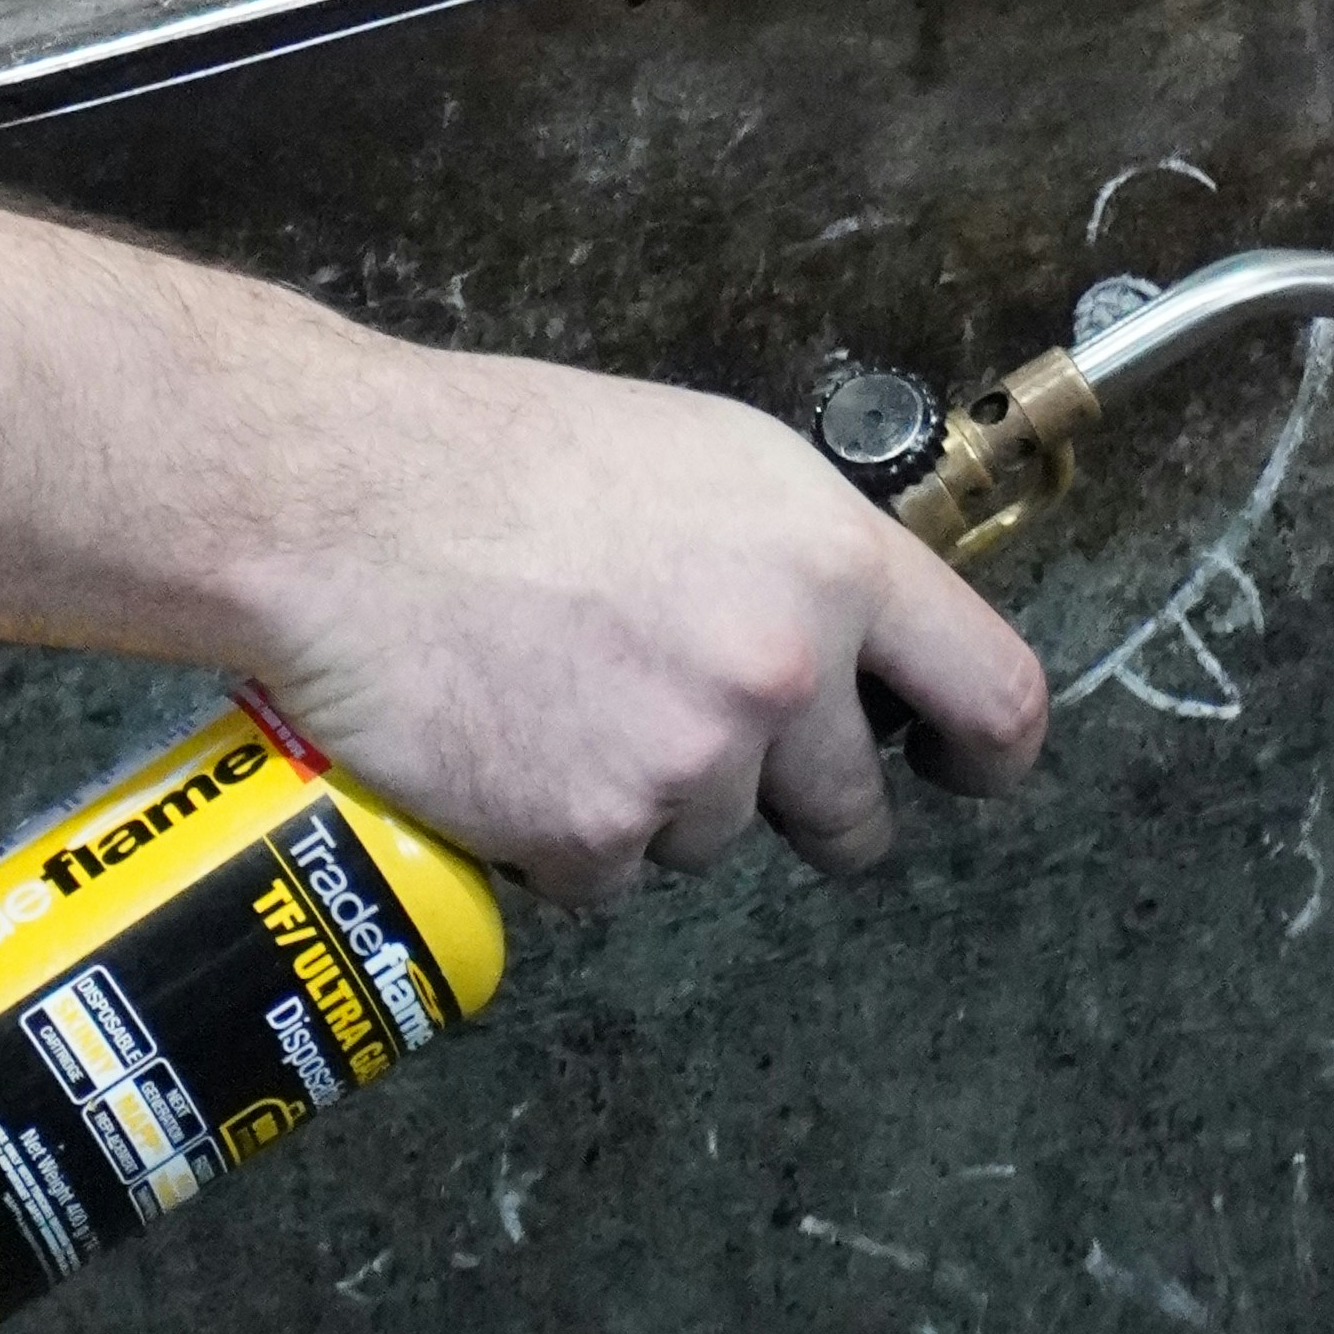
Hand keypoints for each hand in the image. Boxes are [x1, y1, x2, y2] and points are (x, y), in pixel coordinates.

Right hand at [227, 340, 1047, 901]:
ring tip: (564, 692)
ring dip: (655, 800)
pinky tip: (512, 741)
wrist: (343, 506)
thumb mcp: (701, 457)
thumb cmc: (503, 459)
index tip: (966, 771)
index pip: (990, 690)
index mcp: (827, 558)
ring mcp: (690, 765)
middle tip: (708, 745)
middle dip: (797, 801)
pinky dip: (565, 836)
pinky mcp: (594, 837)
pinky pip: (611, 876)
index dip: (989, 753)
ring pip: (714, 839)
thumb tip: (844, 632)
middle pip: (848, 808)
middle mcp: (780, 669)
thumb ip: (795, 556)